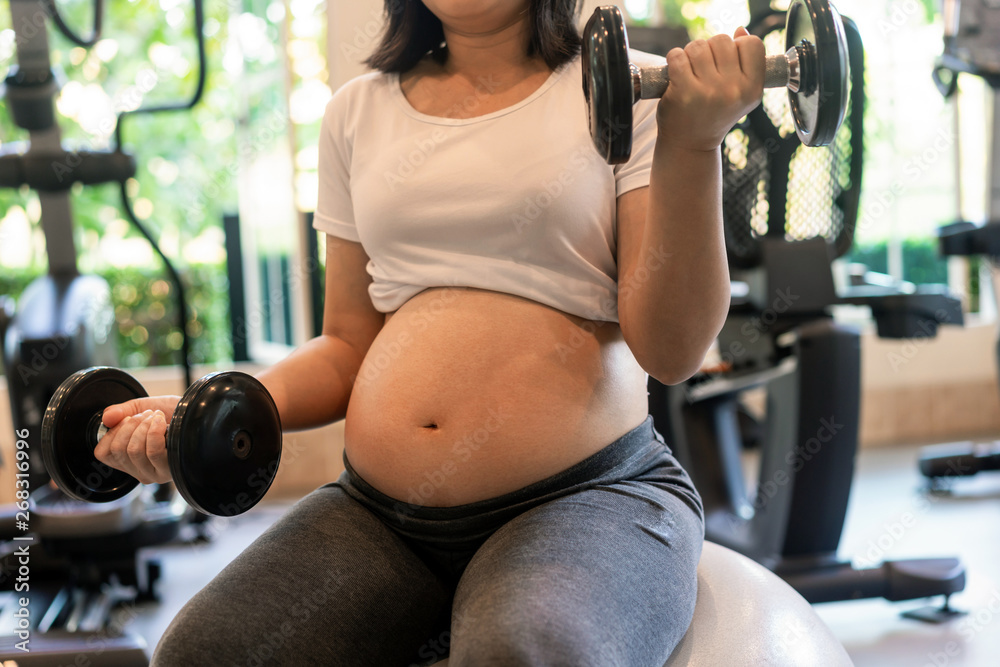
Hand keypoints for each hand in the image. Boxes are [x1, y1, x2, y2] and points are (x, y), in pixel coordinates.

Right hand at [94, 396, 181, 483]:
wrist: (195, 413)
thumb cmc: (169, 413)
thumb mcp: (139, 408)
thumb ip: (119, 412)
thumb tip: (107, 418)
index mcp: (127, 461)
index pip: (103, 453)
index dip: (112, 432)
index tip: (128, 419)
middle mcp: (139, 471)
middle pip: (119, 450)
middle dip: (130, 424)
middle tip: (145, 415)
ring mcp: (155, 473)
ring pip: (134, 450)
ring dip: (143, 426)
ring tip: (155, 417)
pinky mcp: (169, 469)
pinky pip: (153, 450)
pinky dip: (154, 430)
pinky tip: (161, 422)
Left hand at [655, 27, 764, 152]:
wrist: (690, 144)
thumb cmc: (714, 114)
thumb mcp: (739, 93)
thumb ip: (745, 62)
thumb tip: (740, 31)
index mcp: (752, 88)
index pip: (752, 44)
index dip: (737, 46)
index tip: (726, 60)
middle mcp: (733, 90)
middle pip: (722, 41)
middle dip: (710, 49)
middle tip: (704, 68)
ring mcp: (709, 91)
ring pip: (698, 46)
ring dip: (690, 54)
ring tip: (690, 71)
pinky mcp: (684, 92)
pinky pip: (677, 56)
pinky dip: (674, 60)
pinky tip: (676, 74)